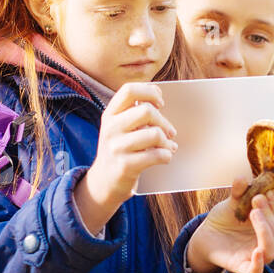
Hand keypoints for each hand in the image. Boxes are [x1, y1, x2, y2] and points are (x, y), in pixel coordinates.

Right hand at [76, 82, 176, 232]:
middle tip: (170, 132)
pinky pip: (156, 155)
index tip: (160, 103)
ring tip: (168, 147)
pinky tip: (165, 157)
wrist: (103, 182)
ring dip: (167, 142)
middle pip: (146, 111)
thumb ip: (134, 112)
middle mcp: (110, 128)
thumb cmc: (120, 149)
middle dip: (164, 122)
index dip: (149, 92)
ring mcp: (116, 147)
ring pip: (154, 134)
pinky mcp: (125, 165)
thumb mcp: (120, 127)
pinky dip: (166, 155)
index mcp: (110, 114)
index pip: (129, 90)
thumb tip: (158, 97)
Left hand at [185, 178, 273, 272]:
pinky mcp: (241, 267)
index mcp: (272, 229)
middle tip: (256, 199)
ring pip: (272, 251)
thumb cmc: (226, 218)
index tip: (268, 192)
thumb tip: (242, 178)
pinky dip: (258, 263)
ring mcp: (256, 257)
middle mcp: (268, 244)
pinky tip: (256, 251)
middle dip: (271, 215)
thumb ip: (239, 192)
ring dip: (266, 230)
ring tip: (253, 213)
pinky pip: (256, 272)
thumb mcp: (233, 202)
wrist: (206, 234)